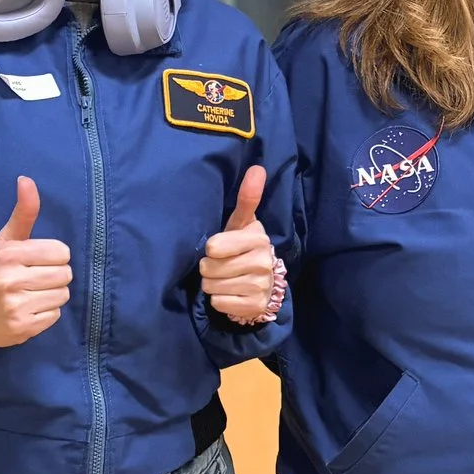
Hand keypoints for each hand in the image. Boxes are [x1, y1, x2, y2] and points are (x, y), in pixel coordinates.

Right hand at [0, 178, 71, 347]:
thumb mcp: (5, 240)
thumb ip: (23, 212)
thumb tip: (27, 179)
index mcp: (7, 255)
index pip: (61, 252)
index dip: (53, 255)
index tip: (36, 259)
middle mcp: (9, 280)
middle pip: (65, 274)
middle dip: (54, 275)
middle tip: (34, 278)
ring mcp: (15, 307)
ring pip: (63, 295)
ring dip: (51, 294)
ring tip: (31, 293)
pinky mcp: (22, 328)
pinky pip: (55, 315)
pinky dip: (46, 312)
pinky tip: (28, 308)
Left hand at [199, 164, 277, 320]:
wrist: (264, 285)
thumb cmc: (244, 248)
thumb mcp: (242, 224)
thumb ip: (248, 198)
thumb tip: (257, 168)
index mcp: (258, 238)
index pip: (214, 246)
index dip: (211, 248)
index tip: (218, 247)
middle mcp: (263, 261)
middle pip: (210, 268)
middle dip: (209, 268)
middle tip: (220, 265)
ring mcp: (261, 285)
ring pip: (212, 286)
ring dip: (212, 284)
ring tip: (224, 278)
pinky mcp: (255, 306)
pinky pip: (219, 302)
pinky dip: (219, 300)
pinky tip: (230, 293)